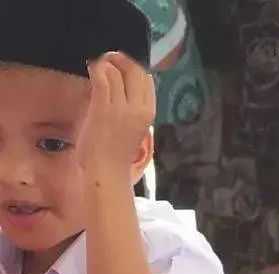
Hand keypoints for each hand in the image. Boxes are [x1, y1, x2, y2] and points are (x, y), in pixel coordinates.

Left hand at [77, 52, 155, 174]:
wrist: (106, 171)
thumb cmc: (116, 154)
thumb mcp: (132, 128)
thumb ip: (130, 110)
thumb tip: (119, 89)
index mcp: (149, 113)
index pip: (147, 80)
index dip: (134, 67)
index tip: (121, 65)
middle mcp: (138, 108)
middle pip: (135, 71)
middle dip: (121, 60)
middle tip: (108, 59)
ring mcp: (121, 108)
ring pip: (117, 72)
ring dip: (105, 63)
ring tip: (96, 65)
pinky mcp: (103, 108)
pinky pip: (102, 79)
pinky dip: (96, 69)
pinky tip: (91, 69)